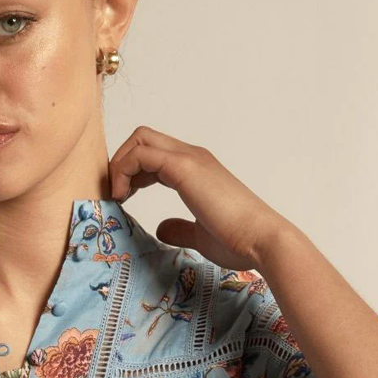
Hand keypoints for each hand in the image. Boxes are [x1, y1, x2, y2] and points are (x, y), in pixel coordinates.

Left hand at [109, 125, 293, 269]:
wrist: (260, 240)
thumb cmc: (238, 240)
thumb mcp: (200, 234)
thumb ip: (180, 228)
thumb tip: (161, 227)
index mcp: (197, 168)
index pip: (154, 152)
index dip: (132, 171)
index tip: (125, 198)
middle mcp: (192, 156)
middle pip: (142, 137)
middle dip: (121, 161)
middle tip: (117, 194)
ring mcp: (190, 158)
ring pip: (139, 139)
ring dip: (120, 165)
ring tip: (118, 196)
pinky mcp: (185, 168)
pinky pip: (141, 154)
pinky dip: (124, 170)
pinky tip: (124, 196)